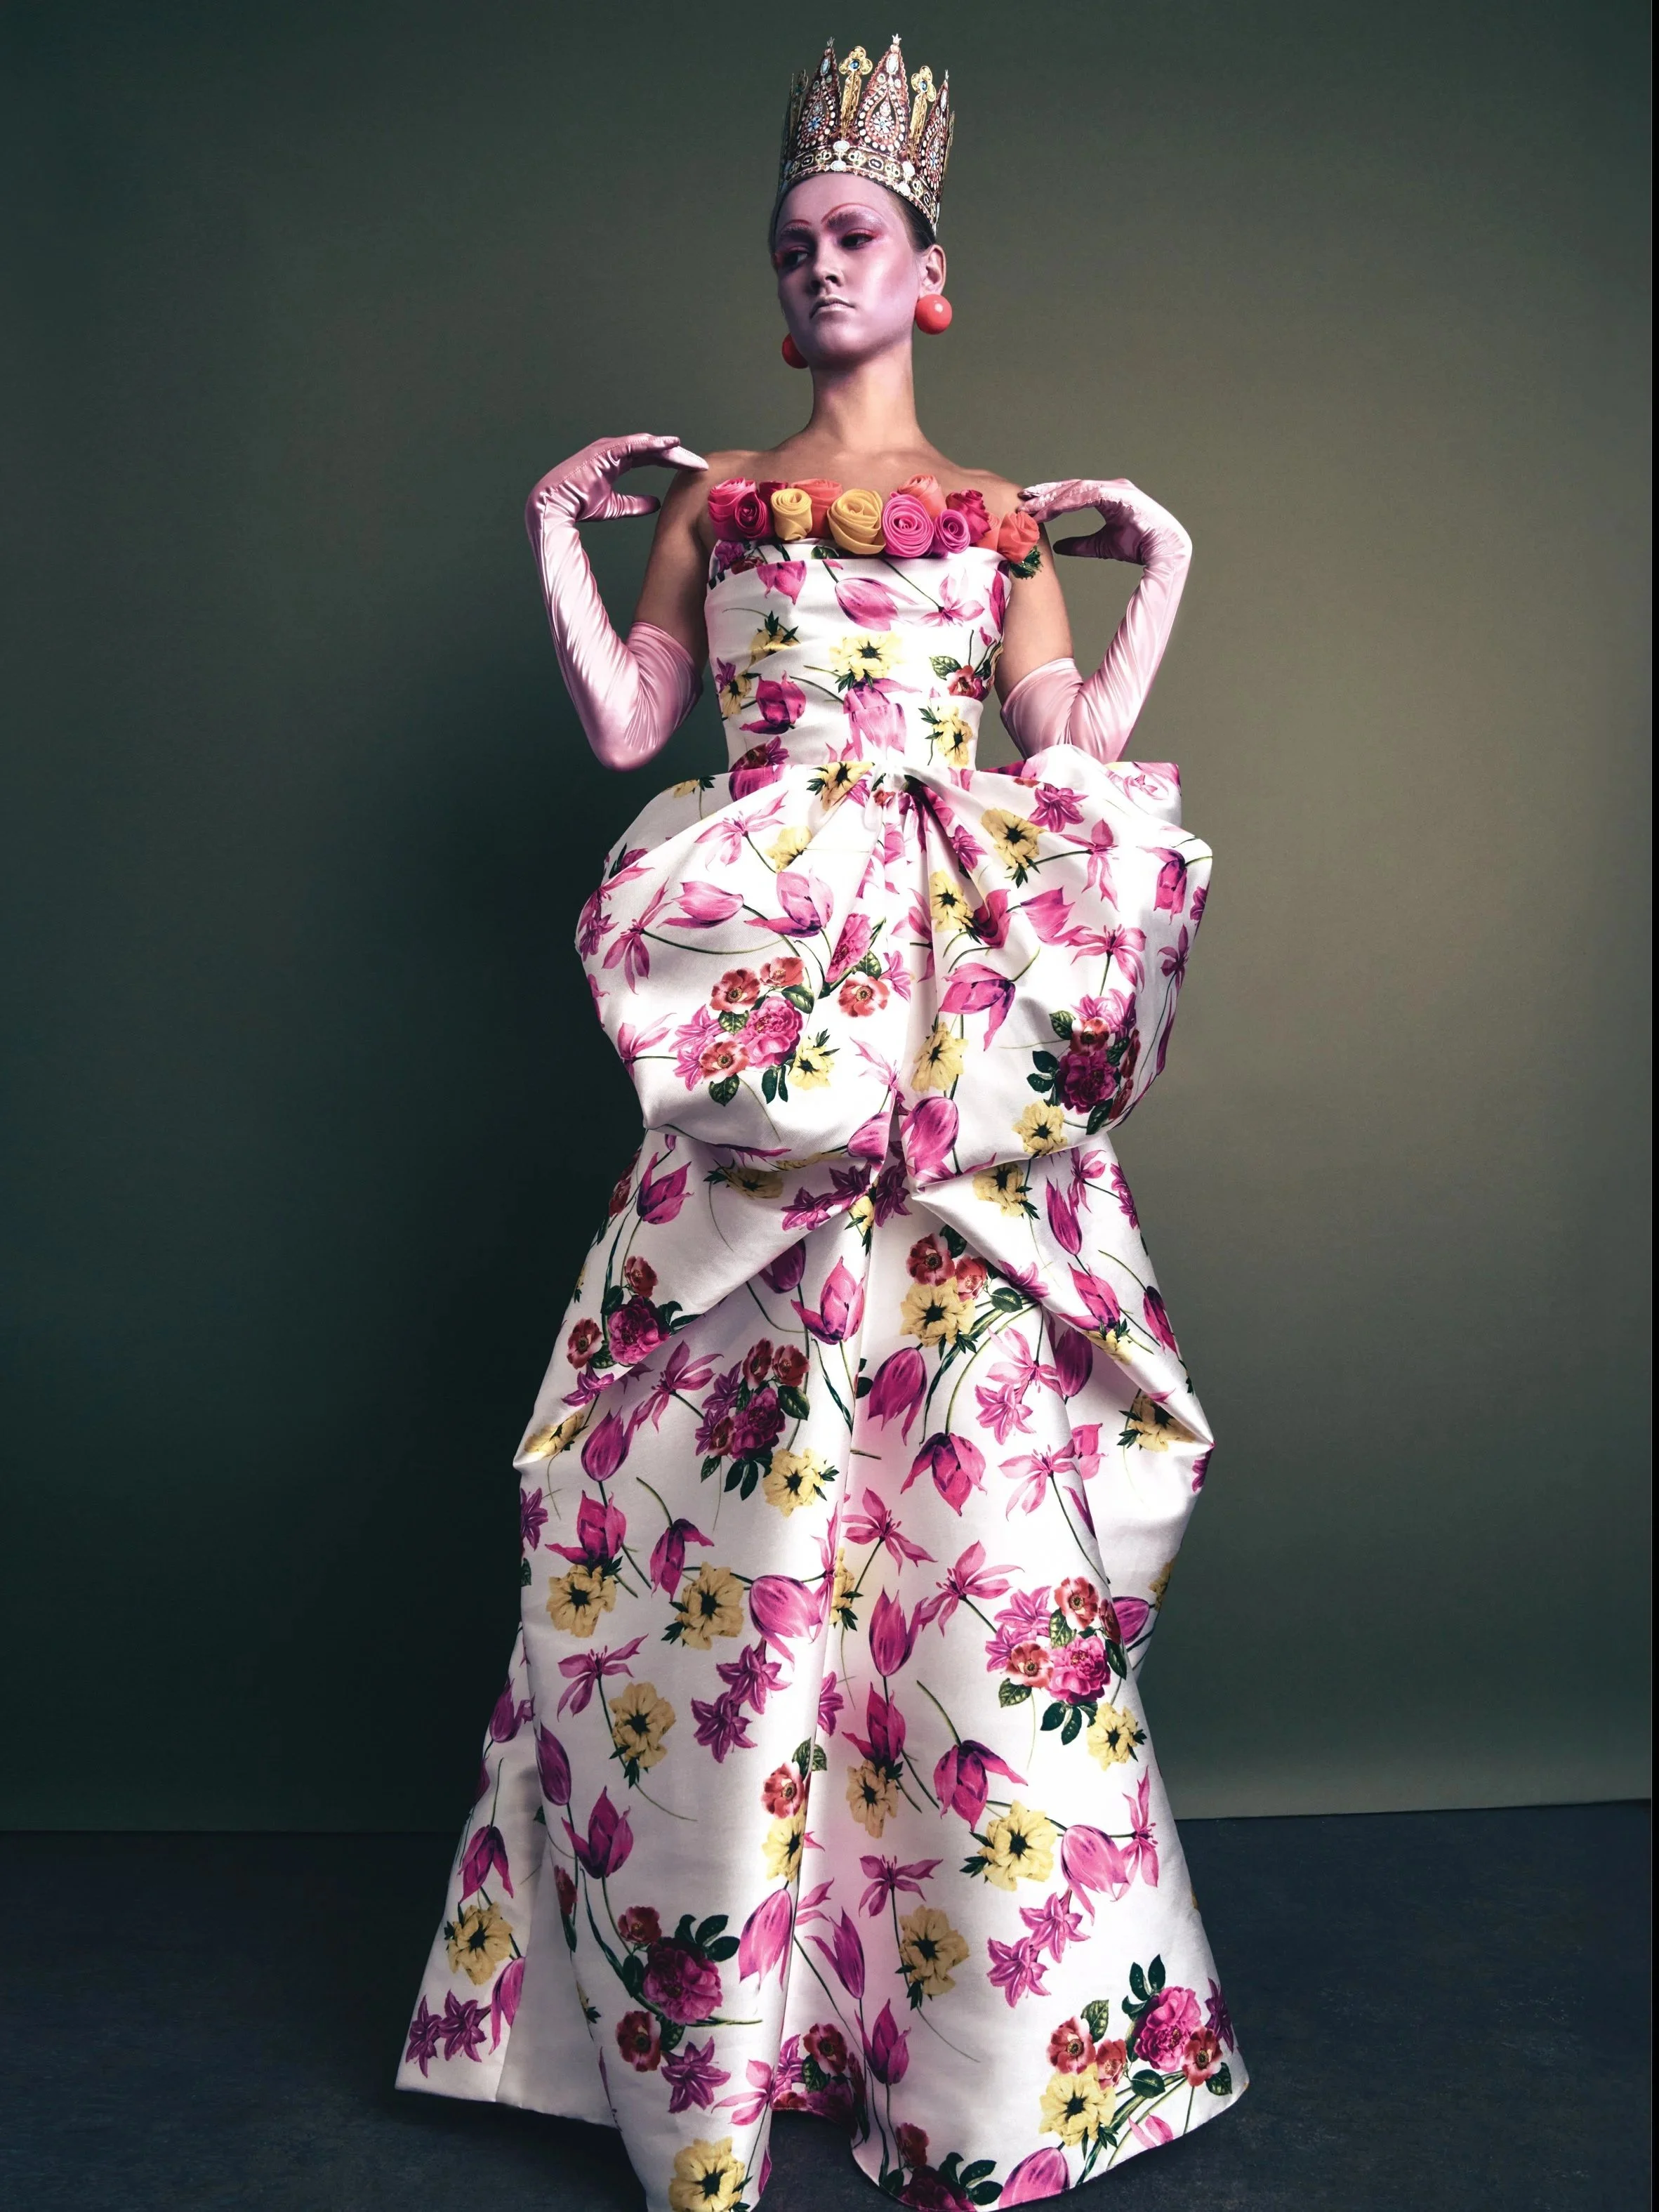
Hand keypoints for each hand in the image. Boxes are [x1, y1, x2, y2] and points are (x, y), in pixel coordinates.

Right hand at [527, 433, 706, 535]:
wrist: (555, 506)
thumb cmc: (580, 506)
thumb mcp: (616, 507)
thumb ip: (636, 504)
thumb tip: (657, 504)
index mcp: (618, 461)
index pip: (652, 458)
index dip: (673, 462)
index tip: (694, 469)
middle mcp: (615, 451)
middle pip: (653, 449)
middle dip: (677, 455)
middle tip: (700, 463)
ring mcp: (610, 448)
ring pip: (646, 445)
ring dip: (668, 449)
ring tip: (689, 454)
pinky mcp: (605, 451)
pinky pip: (633, 444)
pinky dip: (652, 443)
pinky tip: (669, 444)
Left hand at [1017, 477, 1189, 567]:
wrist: (1162, 550)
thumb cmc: (1137, 546)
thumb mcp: (1100, 546)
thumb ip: (1079, 544)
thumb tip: (1057, 546)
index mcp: (1105, 497)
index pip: (1071, 494)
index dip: (1050, 498)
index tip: (1030, 505)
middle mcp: (1109, 488)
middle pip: (1070, 488)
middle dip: (1046, 493)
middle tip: (1023, 499)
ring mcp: (1115, 489)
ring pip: (1076, 489)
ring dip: (1053, 498)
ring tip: (1033, 507)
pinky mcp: (1119, 494)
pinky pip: (1088, 495)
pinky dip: (1068, 502)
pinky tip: (1052, 509)